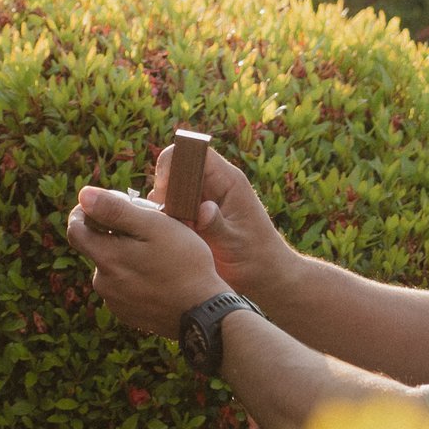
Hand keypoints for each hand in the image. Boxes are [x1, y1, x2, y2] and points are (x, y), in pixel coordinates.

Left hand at [65, 186, 219, 336]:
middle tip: (147, 227)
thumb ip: (115, 210)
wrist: (204, 312)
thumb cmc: (184, 262)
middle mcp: (104, 284)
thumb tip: (83, 195)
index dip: (86, 212)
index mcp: (106, 259)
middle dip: (114, 232)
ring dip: (126, 255)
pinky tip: (159, 274)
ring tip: (158, 251)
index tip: (109, 204)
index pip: (75, 230)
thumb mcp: (154, 226)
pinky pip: (123, 287)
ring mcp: (116, 302)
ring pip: (112, 267)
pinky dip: (134, 275)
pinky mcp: (129, 315)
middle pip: (96, 248)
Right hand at [149, 142, 297, 306]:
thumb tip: (202, 210)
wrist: (265, 276)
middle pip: (180, 168)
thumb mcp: (235, 244)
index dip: (176, 161)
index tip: (164, 187)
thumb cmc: (256, 258)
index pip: (197, 153)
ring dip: (166, 205)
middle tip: (166, 215)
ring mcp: (205, 199)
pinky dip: (168, 218)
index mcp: (228, 181)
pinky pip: (175, 206)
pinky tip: (174, 236)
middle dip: (166, 188)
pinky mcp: (198, 214)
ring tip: (173, 228)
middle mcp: (215, 185)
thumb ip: (216, 225)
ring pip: (174, 188)